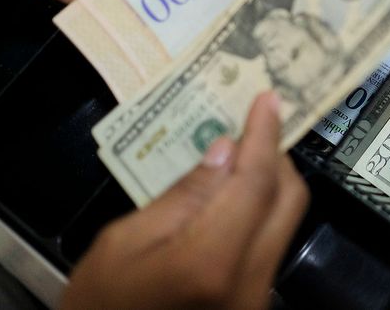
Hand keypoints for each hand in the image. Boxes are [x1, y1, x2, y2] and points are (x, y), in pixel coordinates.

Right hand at [60, 92, 308, 309]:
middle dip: (275, 155)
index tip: (267, 101)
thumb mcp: (123, 243)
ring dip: (270, 181)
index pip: (255, 183)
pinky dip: (261, 210)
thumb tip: (225, 150)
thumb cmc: (101, 305)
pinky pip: (272, 242)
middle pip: (288, 200)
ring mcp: (258, 296)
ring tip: (244, 153)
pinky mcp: (257, 301)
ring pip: (286, 221)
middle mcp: (250, 281)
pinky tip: (237, 193)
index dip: (263, 136)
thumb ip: (182, 195)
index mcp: (211, 261)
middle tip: (254, 124)